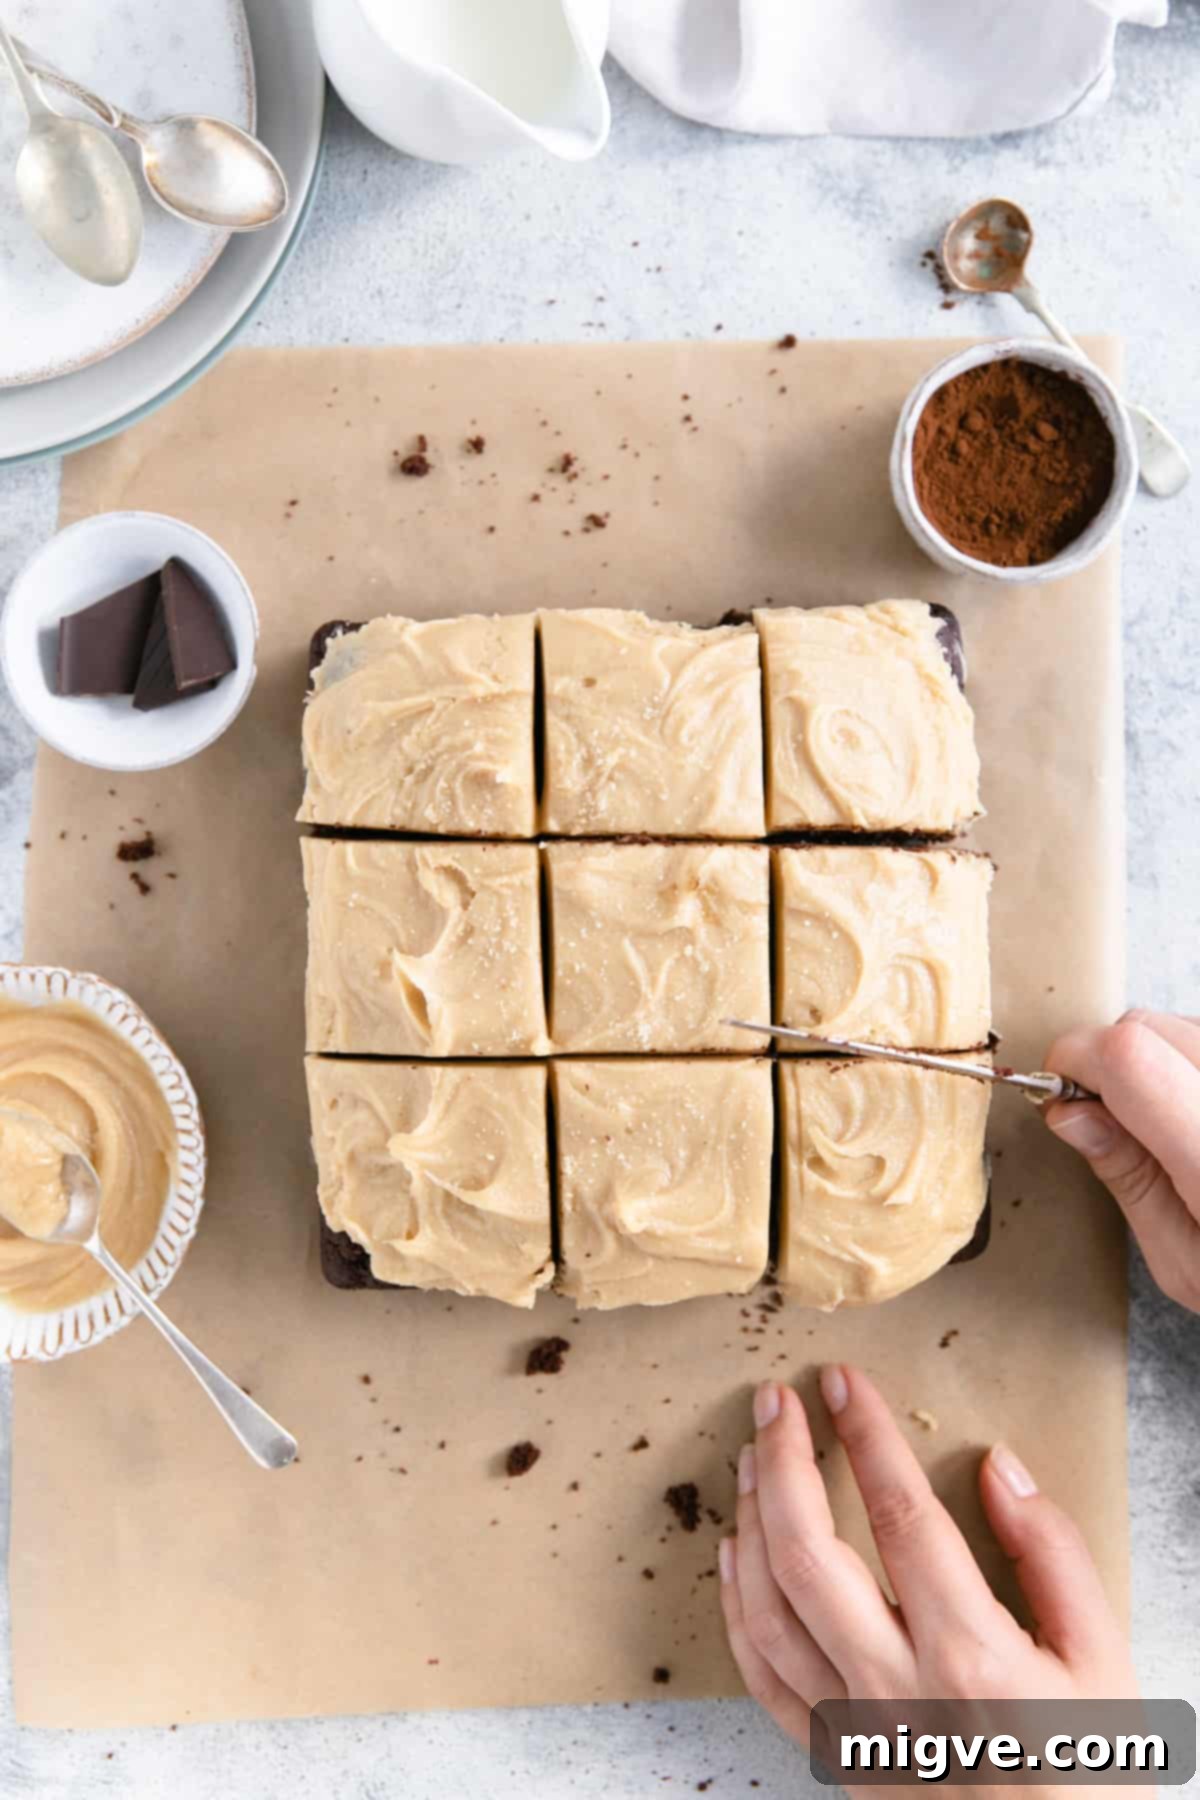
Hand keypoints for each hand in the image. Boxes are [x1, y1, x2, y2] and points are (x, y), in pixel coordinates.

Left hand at [719, 1369, 1134, 1786]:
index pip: (900, 1514)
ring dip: (751, 1519)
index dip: (865, 1434)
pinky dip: (736, 1604)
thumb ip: (1052, 1553)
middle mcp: (897, 1689)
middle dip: (782, 1462)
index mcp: (971, 1655)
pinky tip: (735, 1551)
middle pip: (808, 1554)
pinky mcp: (832, 1756)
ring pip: (770, 1608)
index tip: (843, 1381)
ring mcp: (854, 1727)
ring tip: (752, 1456)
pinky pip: (761, 1674)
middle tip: (775, 1399)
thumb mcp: (1103, 1657)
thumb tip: (999, 1467)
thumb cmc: (1087, 1765)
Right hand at [1045, 1010, 1199, 1312]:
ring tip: (1170, 1127)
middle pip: (1148, 1027)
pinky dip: (1190, 1065)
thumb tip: (1067, 1110)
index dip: (1076, 1061)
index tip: (1060, 1094)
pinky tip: (1196, 1118)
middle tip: (1110, 1120)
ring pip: (1182, 1024)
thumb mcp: (1185, 1263)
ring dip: (1154, 1059)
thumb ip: (1127, 1177)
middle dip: (1108, 1061)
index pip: (1131, 1057)